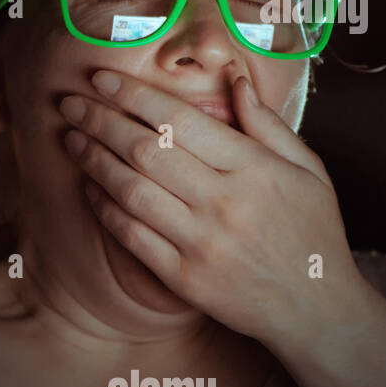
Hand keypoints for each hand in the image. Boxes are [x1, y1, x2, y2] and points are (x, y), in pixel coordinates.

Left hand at [59, 69, 372, 350]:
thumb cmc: (312, 232)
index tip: (102, 78)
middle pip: (146, 151)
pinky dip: (104, 208)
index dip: (134, 96)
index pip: (181, 120)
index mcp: (254, 169)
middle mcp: (224, 203)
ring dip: (94, 161)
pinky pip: (132, 236)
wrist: (315, 308)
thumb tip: (235, 79)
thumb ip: (268, 123)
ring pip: (132, 191)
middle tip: (70, 103)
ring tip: (71, 138)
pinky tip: (88, 186)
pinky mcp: (184, 278)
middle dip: (101, 121)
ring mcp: (201, 243)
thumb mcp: (308, 170)